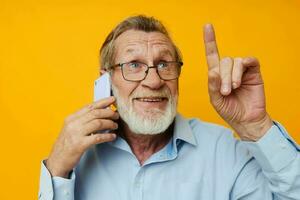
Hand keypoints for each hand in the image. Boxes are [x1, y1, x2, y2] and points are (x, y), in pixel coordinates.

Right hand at [46, 96, 118, 177]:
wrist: (57, 161)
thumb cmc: (66, 145)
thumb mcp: (71, 129)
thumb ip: (82, 120)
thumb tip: (99, 113)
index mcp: (71, 118)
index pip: (89, 106)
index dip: (103, 102)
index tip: (112, 100)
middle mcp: (73, 124)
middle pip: (95, 113)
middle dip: (109, 113)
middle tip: (116, 115)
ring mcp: (76, 134)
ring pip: (98, 123)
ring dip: (109, 123)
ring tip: (115, 126)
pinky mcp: (80, 144)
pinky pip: (98, 137)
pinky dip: (107, 136)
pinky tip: (112, 136)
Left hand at [203, 24, 272, 140]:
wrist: (246, 120)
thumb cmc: (230, 110)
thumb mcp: (216, 100)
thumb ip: (213, 86)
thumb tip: (213, 71)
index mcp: (217, 75)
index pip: (212, 55)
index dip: (210, 41)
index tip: (207, 26)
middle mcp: (228, 70)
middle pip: (223, 61)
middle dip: (223, 77)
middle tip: (226, 91)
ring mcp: (241, 70)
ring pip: (234, 62)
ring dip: (232, 76)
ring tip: (233, 89)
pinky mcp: (253, 71)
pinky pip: (248, 61)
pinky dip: (243, 67)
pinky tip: (241, 79)